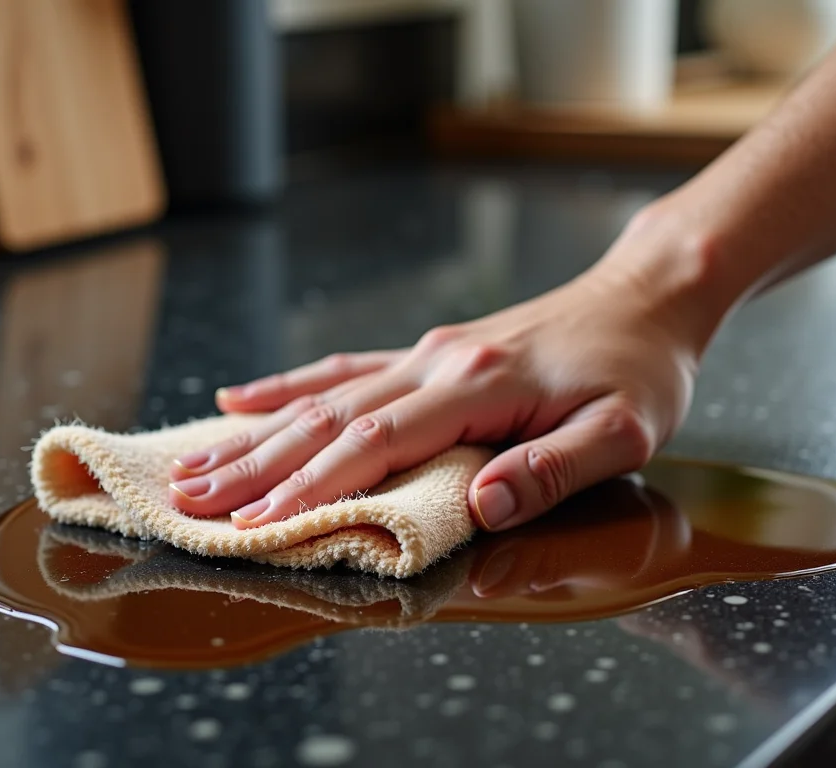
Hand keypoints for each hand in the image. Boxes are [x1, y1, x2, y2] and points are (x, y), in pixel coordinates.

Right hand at [168, 220, 717, 531]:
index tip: (253, 525)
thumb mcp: (624, 432)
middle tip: (188, 500)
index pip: (375, 444)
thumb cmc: (642, 372)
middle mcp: (438, 365)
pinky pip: (346, 368)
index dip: (310, 488)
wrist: (646, 297)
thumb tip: (484, 506)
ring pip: (323, 397)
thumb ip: (554, 470)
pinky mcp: (431, 354)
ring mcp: (428, 355)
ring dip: (255, 434)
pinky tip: (240, 398)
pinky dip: (288, 386)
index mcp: (478, 387)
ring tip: (193, 464)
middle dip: (255, 465)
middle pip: (328, 419)